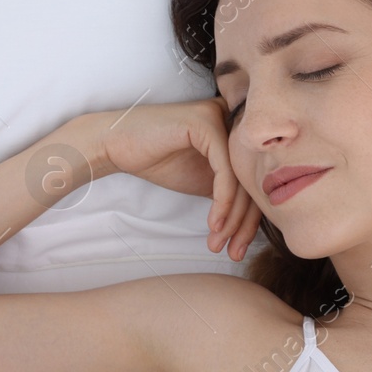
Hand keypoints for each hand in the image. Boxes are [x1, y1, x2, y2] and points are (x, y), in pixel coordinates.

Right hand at [76, 100, 261, 260]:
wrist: (117, 145)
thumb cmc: (157, 160)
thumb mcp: (203, 181)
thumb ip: (229, 193)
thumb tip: (254, 223)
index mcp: (235, 134)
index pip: (253, 179)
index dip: (249, 219)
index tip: (237, 248)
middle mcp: (233, 122)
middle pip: (251, 180)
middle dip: (244, 224)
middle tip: (233, 252)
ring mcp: (221, 119)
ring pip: (240, 178)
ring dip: (232, 218)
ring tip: (218, 243)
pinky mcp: (206, 123)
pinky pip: (225, 171)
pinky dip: (222, 202)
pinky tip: (214, 224)